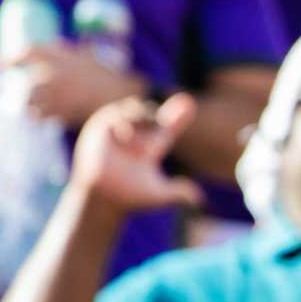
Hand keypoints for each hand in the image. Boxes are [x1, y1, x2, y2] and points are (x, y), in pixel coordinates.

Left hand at [3, 40, 145, 125]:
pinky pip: (42, 117)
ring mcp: (56, 96)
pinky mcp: (61, 113)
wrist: (119, 98)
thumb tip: (52, 46)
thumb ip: (66, 52)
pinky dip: (39, 117)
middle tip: (10, 90)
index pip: (24, 53)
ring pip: (29, 102)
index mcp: (58, 58)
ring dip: (26, 104)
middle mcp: (53, 75)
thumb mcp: (86, 56)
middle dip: (15, 87)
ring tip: (28, 105)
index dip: (8, 58)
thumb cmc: (105, 75)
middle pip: (23, 82)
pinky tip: (41, 116)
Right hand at [70, 94, 204, 212]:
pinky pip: (115, 114)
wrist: (102, 196)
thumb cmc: (127, 196)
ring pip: (137, 112)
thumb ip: (177, 193)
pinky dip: (123, 122)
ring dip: (142, 123)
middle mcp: (137, 135)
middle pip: (152, 116)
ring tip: (141, 148)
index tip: (189, 103)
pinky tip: (125, 137)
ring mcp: (119, 129)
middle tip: (153, 148)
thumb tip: (199, 198)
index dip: (179, 117)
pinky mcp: (102, 127)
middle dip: (157, 120)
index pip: (167, 128)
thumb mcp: (157, 194)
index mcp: (151, 147)